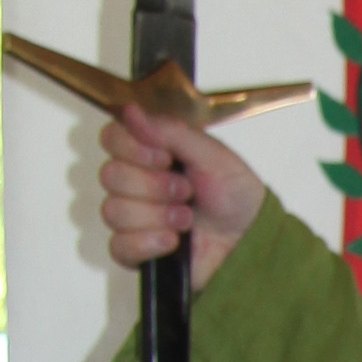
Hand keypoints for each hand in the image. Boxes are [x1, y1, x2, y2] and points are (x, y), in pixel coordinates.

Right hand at [100, 101, 262, 284]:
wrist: (251, 239)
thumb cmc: (235, 196)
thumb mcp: (211, 154)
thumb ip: (170, 131)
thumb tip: (131, 111)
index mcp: (149, 152)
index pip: (111, 138)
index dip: (133, 147)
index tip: (165, 157)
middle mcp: (134, 182)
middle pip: (110, 175)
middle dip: (154, 185)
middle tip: (186, 191)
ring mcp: (132, 217)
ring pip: (113, 211)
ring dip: (157, 215)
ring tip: (187, 218)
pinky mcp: (136, 250)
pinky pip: (119, 246)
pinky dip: (149, 242)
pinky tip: (174, 241)